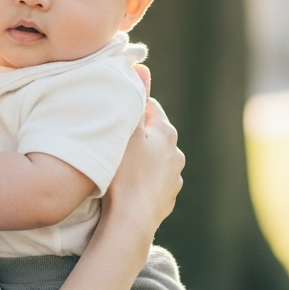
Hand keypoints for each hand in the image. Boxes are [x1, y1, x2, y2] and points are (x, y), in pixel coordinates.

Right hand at [101, 97, 182, 238]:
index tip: (113, 115)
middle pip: (152, 135)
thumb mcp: (125, 131)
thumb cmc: (124, 174)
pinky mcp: (167, 200)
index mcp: (167, 133)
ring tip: (118, 167)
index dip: (129, 108)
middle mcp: (176, 154)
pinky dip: (142, 181)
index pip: (149, 107)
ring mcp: (174, 179)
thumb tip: (142, 67)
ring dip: (140, 159)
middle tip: (111, 141)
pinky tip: (126, 187)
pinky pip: (153, 182)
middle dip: (135, 135)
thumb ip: (134, 98)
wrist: (131, 222)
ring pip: (154, 159)